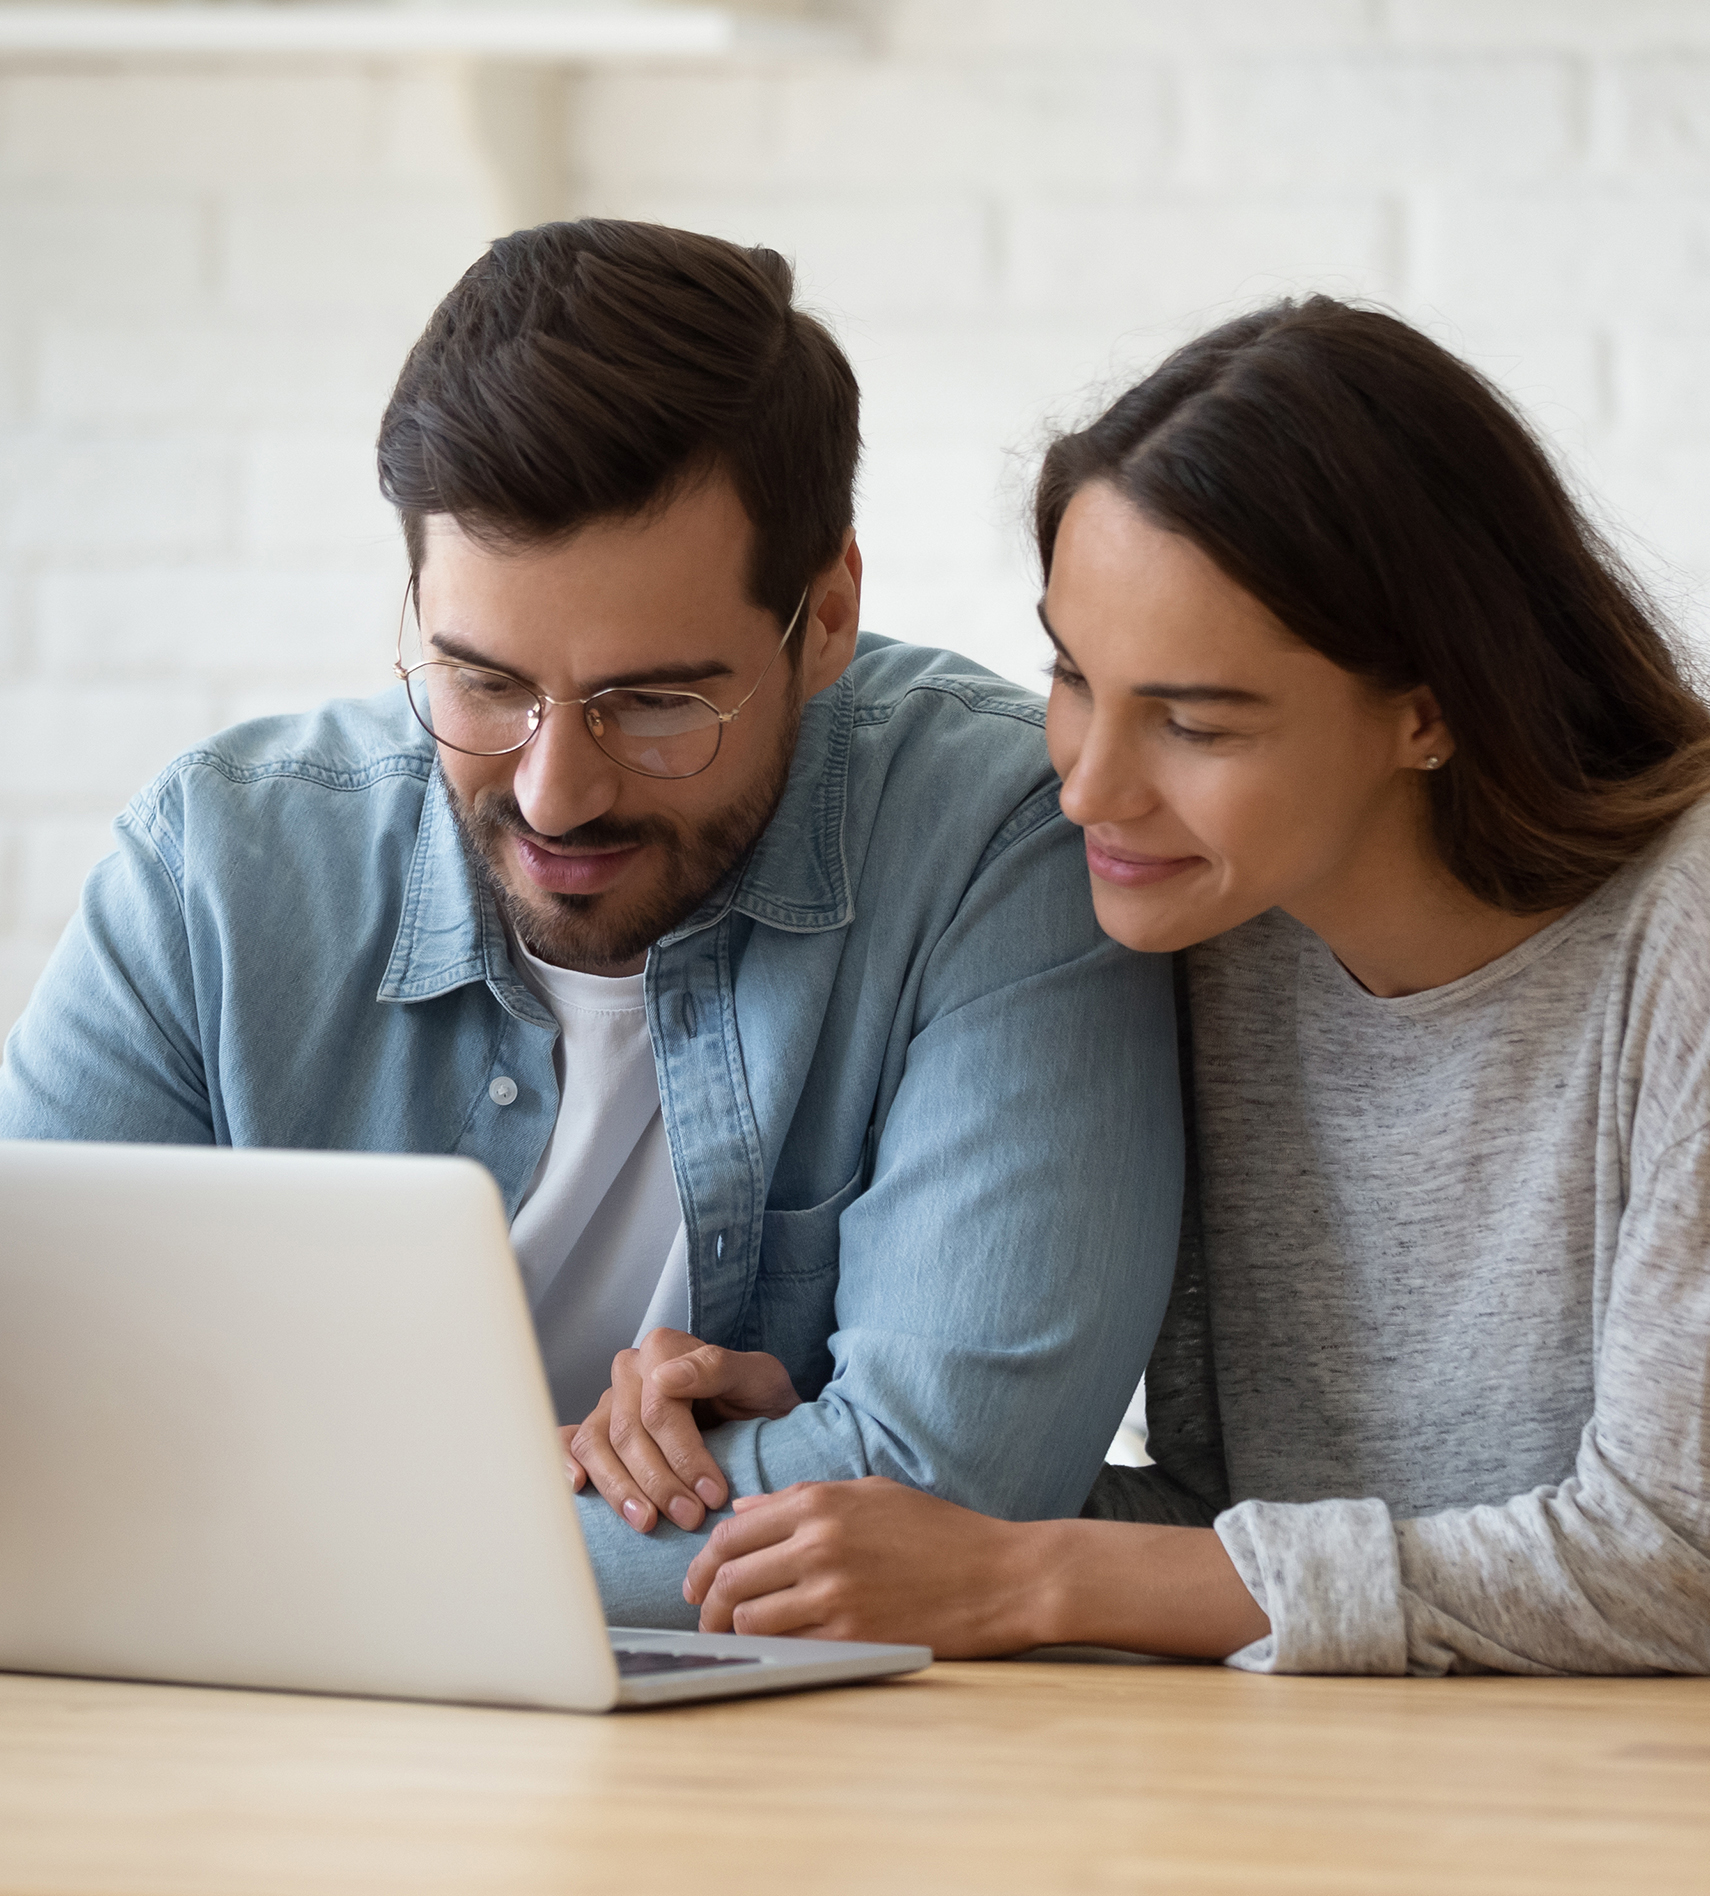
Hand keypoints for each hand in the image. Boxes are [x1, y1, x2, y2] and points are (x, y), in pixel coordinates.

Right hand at [561, 1327, 800, 1534]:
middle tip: (691, 1517)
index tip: (714, 1494)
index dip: (684, 1456)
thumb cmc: (758, 1397)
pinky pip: (571, 1443)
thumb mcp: (759, 1377)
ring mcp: (609, 1400)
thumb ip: (717, 1368)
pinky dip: (567, 1464)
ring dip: (619, 1489)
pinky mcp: (598, 1428)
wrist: (758, 1416)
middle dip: (659, 1482)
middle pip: (628, 1432)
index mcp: (664, 1349)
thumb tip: (664, 1378)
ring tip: (648, 1523)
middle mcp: (630, 1370)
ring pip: (596, 1444)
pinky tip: (579, 1488)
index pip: (660, 1409)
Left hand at [681, 1477, 1041, 1654]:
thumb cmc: (939, 1532)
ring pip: (748, 1616)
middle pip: (729, 1577)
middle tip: (703, 1617)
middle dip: (706, 1602)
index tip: (697, 1582)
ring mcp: (834, 1591)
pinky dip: (773, 1649)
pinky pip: (787, 1646)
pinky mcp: (852, 1634)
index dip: (703, 1563)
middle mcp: (818, 1542)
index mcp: (820, 1502)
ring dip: (734, 1631)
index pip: (732, 1532)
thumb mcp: (871, 1494)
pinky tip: (775, 1649)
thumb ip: (801, 1500)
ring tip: (735, 1638)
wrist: (1002, 1575)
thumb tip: (742, 1510)